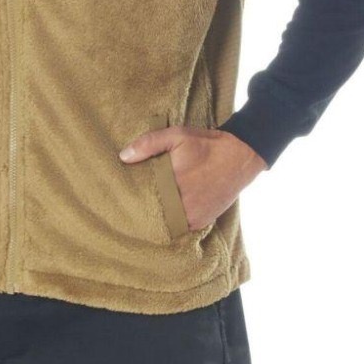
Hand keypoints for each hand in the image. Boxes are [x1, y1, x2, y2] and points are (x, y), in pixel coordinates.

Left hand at [119, 125, 267, 231]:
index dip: (132, 198)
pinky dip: (172, 222)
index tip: (122, 196)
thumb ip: (148, 144)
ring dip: (157, 218)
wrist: (240, 156)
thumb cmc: (206, 144)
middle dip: (142, 210)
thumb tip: (123, 157)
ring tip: (145, 210)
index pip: (143, 198)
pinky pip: (180, 228)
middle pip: (153, 214)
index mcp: (173, 184)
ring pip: (166, 224)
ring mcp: (194, 217)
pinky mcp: (202, 222)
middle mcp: (183, 206)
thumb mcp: (177, 135)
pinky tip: (164, 213)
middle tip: (129, 205)